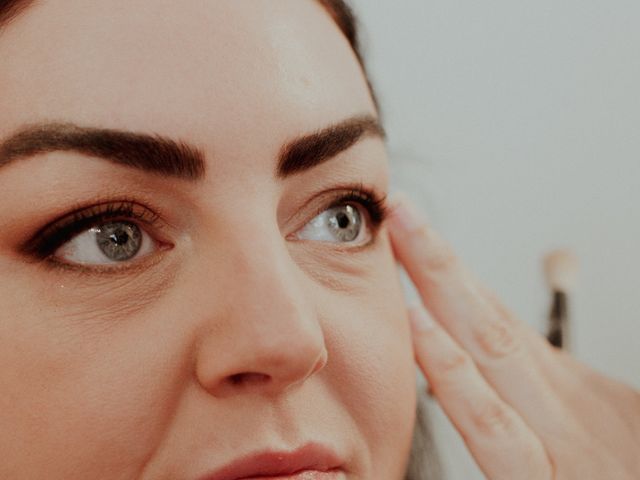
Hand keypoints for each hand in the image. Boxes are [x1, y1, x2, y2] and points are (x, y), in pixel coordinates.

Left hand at [387, 195, 639, 478]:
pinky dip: (456, 377)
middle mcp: (551, 400)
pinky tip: (420, 331)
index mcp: (556, 386)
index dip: (446, 269)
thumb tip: (510, 337)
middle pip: (484, 312)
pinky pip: (492, 427)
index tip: (409, 230)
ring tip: (403, 242)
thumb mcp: (596, 420)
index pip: (490, 312)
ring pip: (488, 350)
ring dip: (442, 288)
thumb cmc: (619, 476)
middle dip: (437, 257)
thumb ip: (540, 381)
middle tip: (398, 209)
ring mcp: (549, 437)